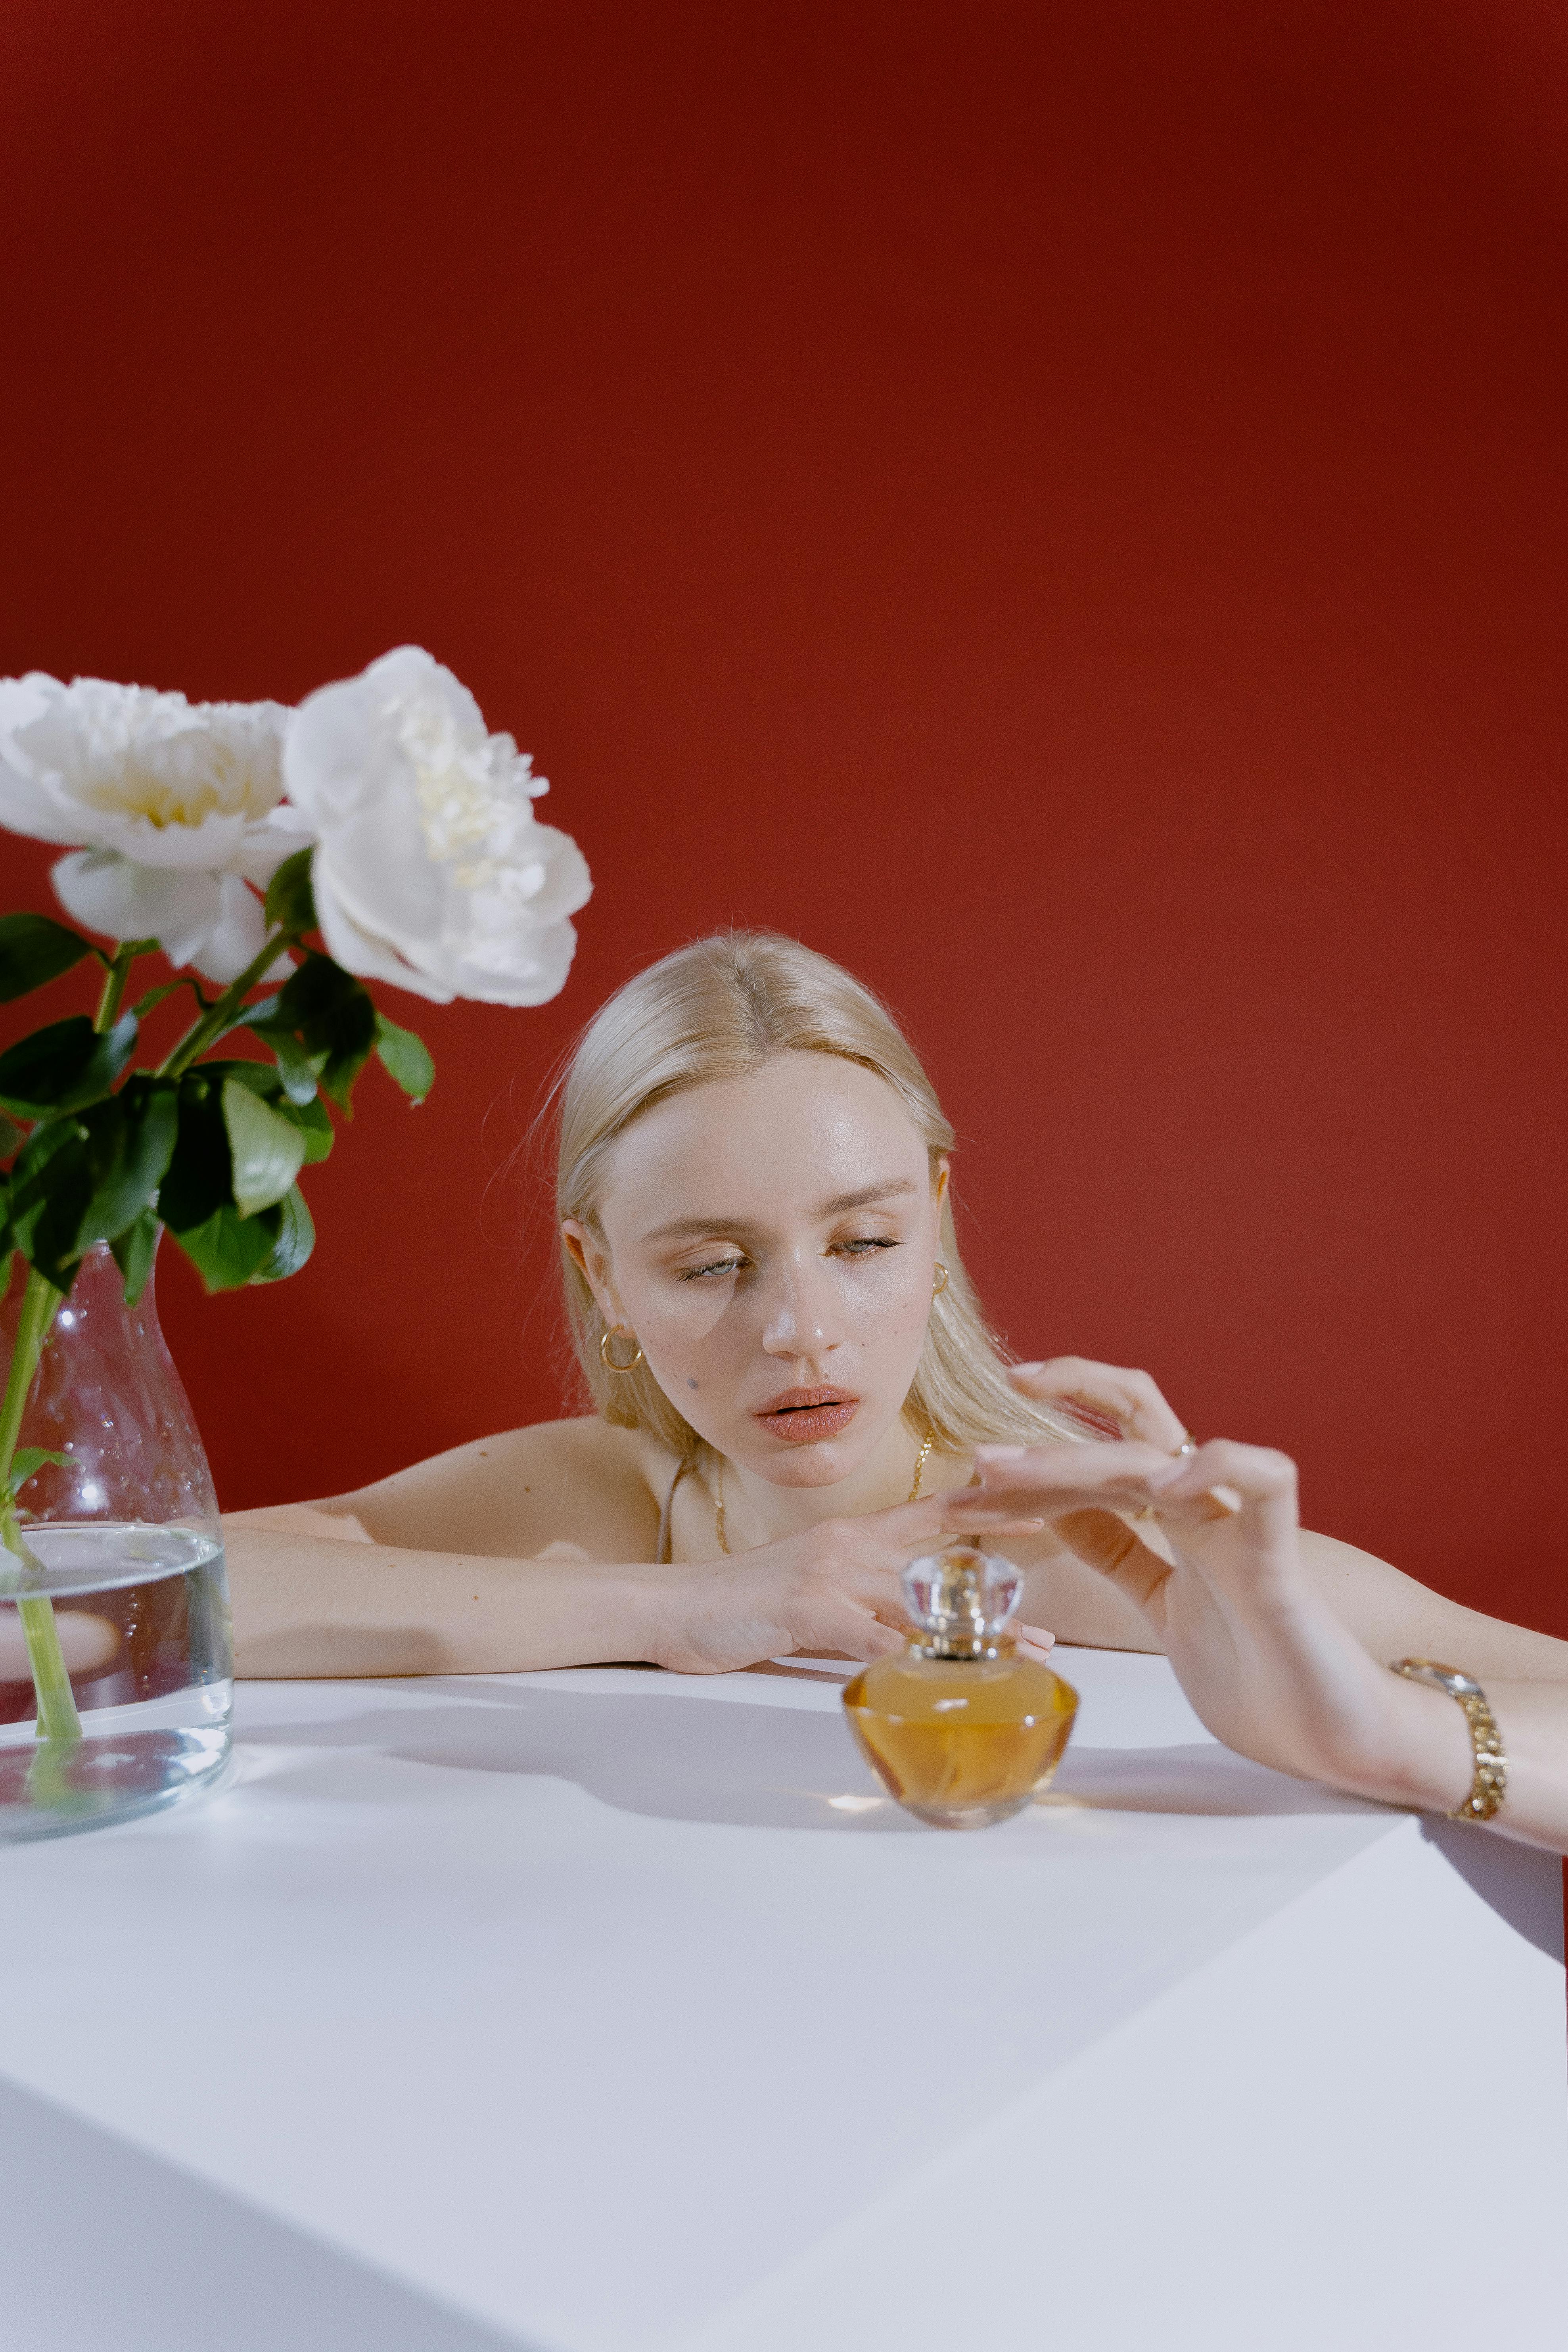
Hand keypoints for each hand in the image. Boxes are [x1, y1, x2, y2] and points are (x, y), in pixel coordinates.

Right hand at [642, 1495, 1054, 1674]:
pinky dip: (913, 1660)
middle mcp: (849, 1546)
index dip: (988, 1510)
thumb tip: (905, 1618)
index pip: (933, 1511)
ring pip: (920, 1603)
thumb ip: (860, 1590)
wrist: (672, 1606)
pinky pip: (874, 1639)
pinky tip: (944, 1679)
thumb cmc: (742, 1600)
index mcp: (852, 1535)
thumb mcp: (811, 1582)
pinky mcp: (809, 1610)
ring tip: (1020, 1659)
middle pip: (943, 1567)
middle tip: (1048, 1634)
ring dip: (974, 1636)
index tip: (1038, 1515)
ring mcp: (830, 1575)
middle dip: (999, 1600)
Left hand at [936, 1368, 1470, 1809]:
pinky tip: (1163, 1485)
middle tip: (980, 1448)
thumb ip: (1121, 1554)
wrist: (1337, 1742)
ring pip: (1165, 1454)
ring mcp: (1244, 1528)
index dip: (1039, 1459)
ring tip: (1015, 1469)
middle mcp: (1210, 1508)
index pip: (1105, 1455)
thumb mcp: (1162, 1605)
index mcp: (1180, 1519)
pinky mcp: (1280, 1563)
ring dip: (1081, 1456)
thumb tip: (1061, 1514)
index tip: (971, 1477)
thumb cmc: (1261, 1677)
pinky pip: (1264, 1480)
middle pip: (1137, 1419)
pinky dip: (1216, 1464)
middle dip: (1057, 1415)